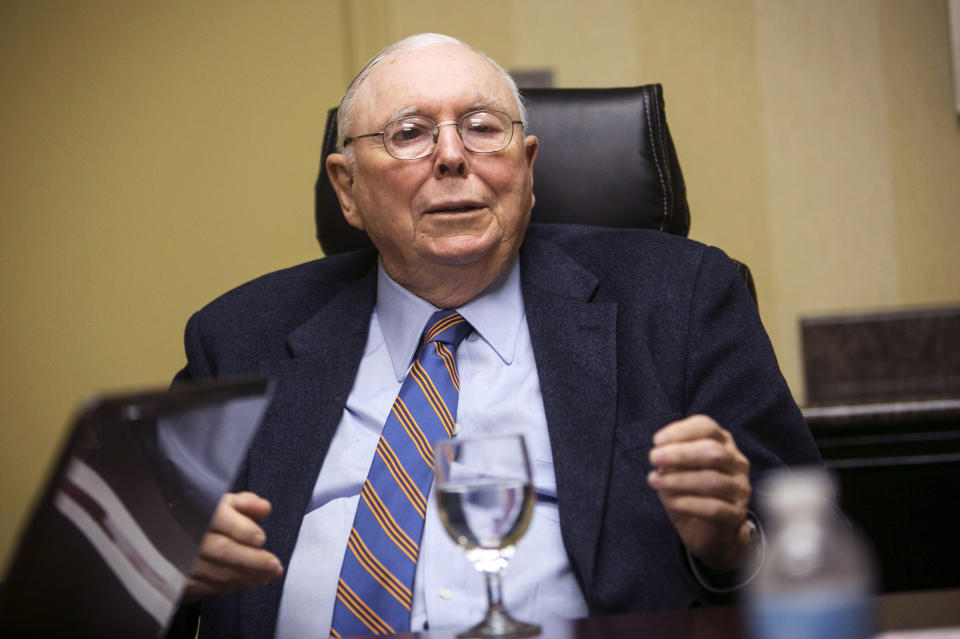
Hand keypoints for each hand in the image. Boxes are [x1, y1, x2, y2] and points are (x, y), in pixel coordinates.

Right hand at [184, 491, 283, 600]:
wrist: (171, 537)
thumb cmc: (205, 517)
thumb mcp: (223, 503)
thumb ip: (245, 503)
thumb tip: (264, 508)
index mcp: (198, 511)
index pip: (219, 518)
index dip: (241, 530)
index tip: (261, 538)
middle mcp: (188, 536)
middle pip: (222, 550)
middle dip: (252, 559)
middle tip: (275, 564)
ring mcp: (183, 561)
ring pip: (219, 572)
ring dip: (249, 575)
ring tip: (272, 573)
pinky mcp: (183, 580)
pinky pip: (212, 586)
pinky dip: (237, 585)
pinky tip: (256, 580)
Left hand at [647, 415, 752, 571]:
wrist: (709, 532)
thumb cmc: (690, 492)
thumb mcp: (676, 471)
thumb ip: (670, 461)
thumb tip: (660, 457)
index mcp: (722, 444)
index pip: (706, 427)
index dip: (681, 431)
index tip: (657, 440)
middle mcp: (736, 463)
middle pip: (713, 452)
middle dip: (680, 454)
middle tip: (653, 458)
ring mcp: (740, 489)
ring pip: (712, 480)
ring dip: (679, 479)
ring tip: (655, 480)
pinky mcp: (736, 515)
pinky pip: (713, 508)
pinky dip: (687, 503)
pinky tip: (669, 502)